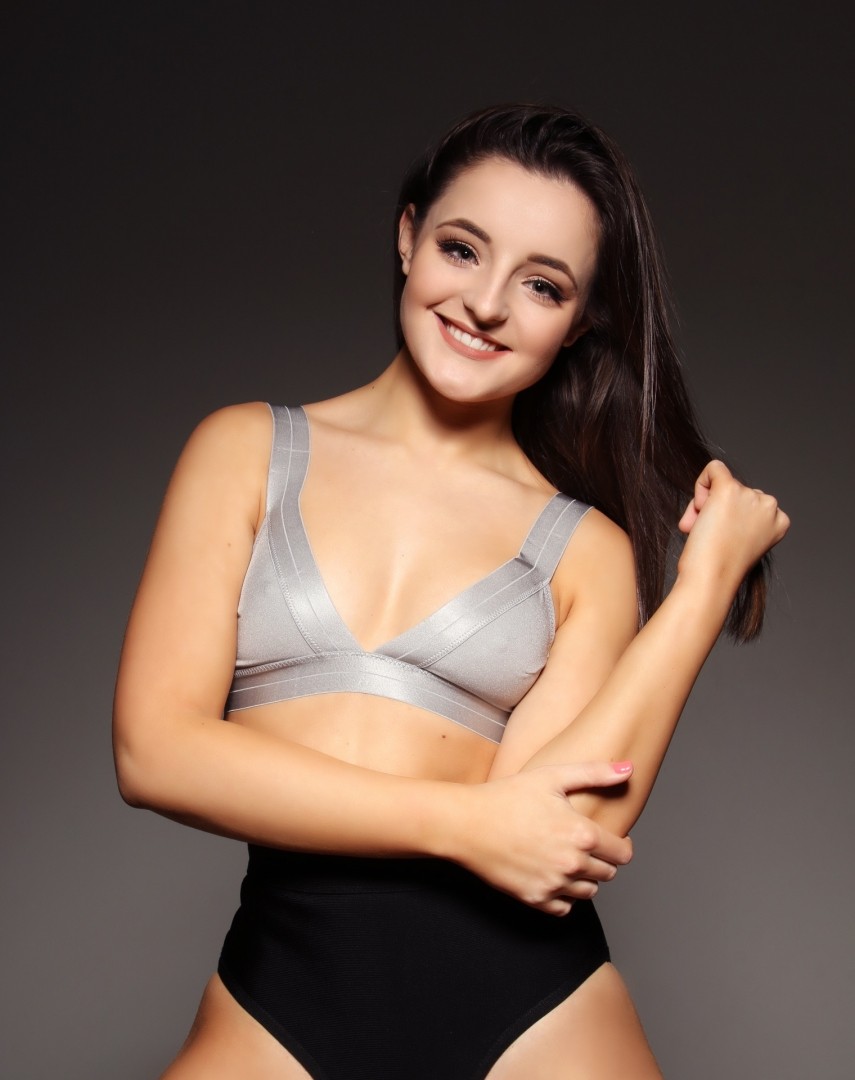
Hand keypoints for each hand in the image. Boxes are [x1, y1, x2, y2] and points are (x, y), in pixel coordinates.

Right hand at [453, 761, 633, 915]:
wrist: (467, 824)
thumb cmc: (508, 796)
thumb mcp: (552, 776)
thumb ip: (595, 773)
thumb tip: (628, 768)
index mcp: (582, 834)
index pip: (623, 853)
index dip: (622, 845)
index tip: (612, 839)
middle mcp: (572, 864)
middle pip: (608, 873)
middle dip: (601, 859)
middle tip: (583, 844)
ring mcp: (553, 885)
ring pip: (589, 892)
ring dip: (585, 878)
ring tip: (567, 858)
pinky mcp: (535, 899)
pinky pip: (565, 908)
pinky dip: (564, 895)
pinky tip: (552, 874)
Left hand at [677, 460, 789, 585]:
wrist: (711, 578)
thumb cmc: (720, 568)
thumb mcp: (741, 541)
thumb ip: (740, 520)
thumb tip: (715, 506)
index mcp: (779, 520)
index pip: (750, 504)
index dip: (732, 519)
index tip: (726, 540)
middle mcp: (770, 506)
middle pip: (737, 493)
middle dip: (718, 511)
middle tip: (708, 537)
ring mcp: (751, 496)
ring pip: (722, 484)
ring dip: (705, 506)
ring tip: (702, 532)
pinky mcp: (729, 489)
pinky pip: (714, 468)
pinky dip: (701, 483)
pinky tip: (699, 509)